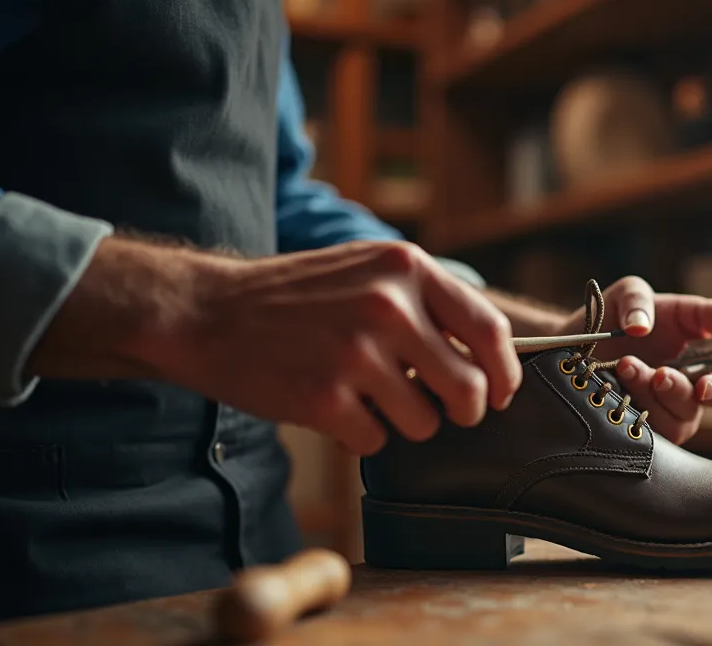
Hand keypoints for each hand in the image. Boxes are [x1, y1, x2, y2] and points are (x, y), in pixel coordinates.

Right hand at [162, 241, 520, 454]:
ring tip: (366, 397)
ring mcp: (356, 353)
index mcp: (406, 268)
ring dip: (403, 423)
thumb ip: (427, 303)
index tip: (501, 393)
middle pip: (468, 389)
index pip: (489, 330)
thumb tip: (490, 359)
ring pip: (425, 423)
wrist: (207, 312)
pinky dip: (360, 435)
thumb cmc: (297, 297)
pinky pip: (376, 441)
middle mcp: (388, 306)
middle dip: (460, 411)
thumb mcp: (369, 271)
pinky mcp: (324, 397)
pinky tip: (332, 407)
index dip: (504, 373)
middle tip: (439, 410)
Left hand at [553, 277, 711, 443]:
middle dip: (683, 394)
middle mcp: (686, 394)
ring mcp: (661, 415)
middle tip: (659, 375)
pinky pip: (642, 434)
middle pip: (703, 414)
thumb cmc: (615, 315)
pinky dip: (628, 410)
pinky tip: (610, 388)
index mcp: (702, 363)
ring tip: (624, 366)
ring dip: (649, 394)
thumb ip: (696, 307)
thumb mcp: (642, 294)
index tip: (704, 386)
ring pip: (672, 421)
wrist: (567, 338)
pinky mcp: (635, 431)